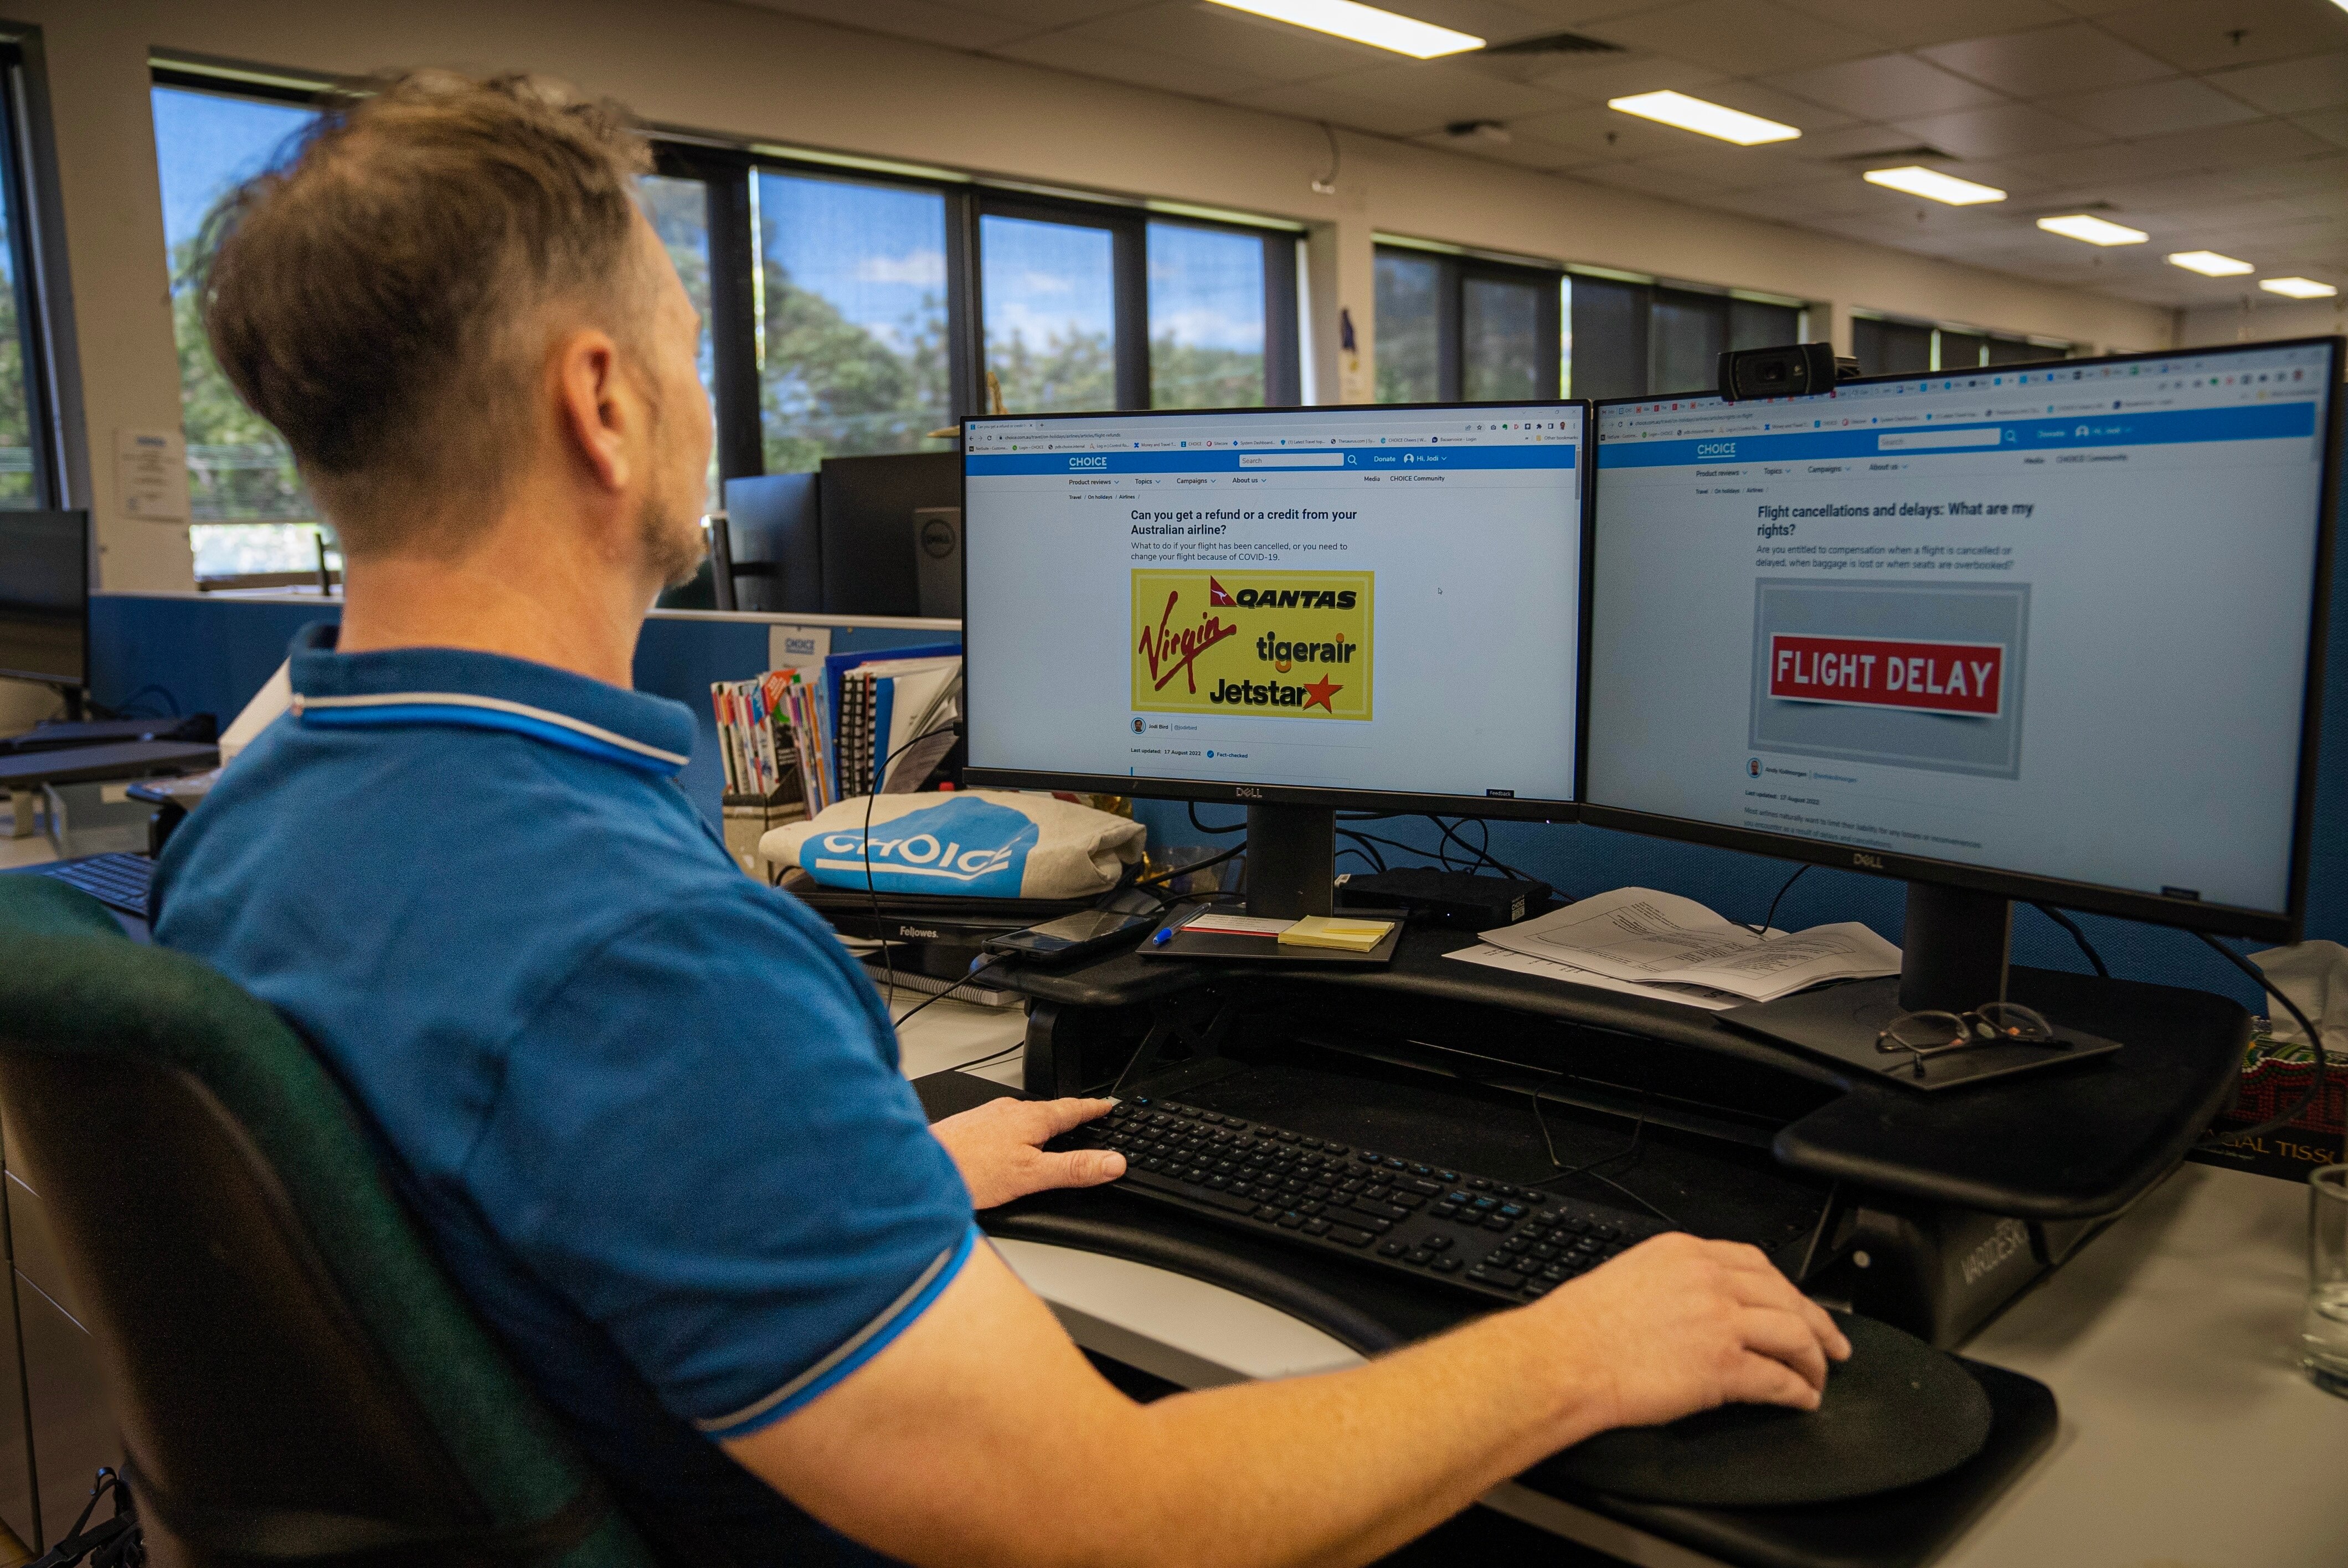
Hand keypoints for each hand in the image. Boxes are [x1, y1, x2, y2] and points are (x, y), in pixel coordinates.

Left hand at [931, 1096, 1125, 1209]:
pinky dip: (1018, 1131)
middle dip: (1068, 1115)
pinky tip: (1010, 1144)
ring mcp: (988, 1116)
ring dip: (1042, 1122)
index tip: (1108, 1106)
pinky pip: (1004, 1124)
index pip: (1072, 1109)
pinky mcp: (971, 1126)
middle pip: (1048, 1111)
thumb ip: (1074, 1169)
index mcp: (1030, 1118)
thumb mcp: (1031, 1176)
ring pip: (1024, 1117)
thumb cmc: (969, 1172)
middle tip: (1087, 1117)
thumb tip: (1112, 1162)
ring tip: (1053, 1131)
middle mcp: (1009, 1111)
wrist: (918, 1169)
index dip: (1093, 1109)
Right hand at [1537, 1232, 1850, 1431]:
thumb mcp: (1629, 1277)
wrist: (1562, 1360)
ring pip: (1794, 1332)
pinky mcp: (1723, 1366)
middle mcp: (1708, 1279)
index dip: (1785, 1288)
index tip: (1795, 1304)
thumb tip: (1698, 1304)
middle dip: (1817, 1322)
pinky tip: (1802, 1400)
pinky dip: (1798, 1392)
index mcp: (1684, 1252)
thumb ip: (1672, 1282)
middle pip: (1786, 1294)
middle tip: (1833, 1344)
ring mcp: (1719, 1320)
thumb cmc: (1579, 1327)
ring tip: (1819, 1377)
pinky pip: (1778, 1378)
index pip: (1755, 1262)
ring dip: (1814, 1358)